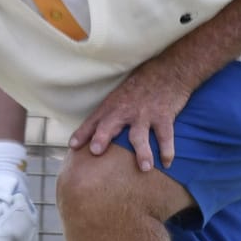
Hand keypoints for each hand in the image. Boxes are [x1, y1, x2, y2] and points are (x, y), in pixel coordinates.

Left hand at [68, 57, 195, 171]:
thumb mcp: (119, 97)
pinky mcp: (164, 116)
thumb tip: (93, 137)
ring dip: (143, 152)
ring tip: (144, 168)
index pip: (94, 120)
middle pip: (111, 124)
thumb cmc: (139, 88)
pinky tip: (166, 163)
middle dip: (102, 137)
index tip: (72, 146)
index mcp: (112, 106)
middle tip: (96, 151)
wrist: (167, 72)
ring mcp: (145, 114)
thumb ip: (108, 115)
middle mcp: (126, 110)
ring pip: (140, 135)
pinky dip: (167, 150)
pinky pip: (165, 136)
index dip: (82, 133)